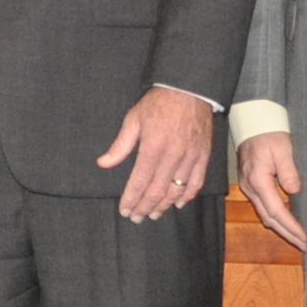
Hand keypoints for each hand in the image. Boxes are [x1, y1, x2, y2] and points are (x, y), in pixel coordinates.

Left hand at [96, 85, 213, 221]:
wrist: (189, 89)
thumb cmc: (158, 103)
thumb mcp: (134, 119)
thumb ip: (120, 145)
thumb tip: (103, 163)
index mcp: (152, 147)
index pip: (139, 182)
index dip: (131, 199)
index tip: (125, 210)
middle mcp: (172, 156)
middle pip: (157, 191)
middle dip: (145, 207)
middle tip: (136, 217)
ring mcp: (190, 157)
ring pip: (176, 191)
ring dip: (164, 206)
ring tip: (153, 215)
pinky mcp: (203, 156)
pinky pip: (196, 182)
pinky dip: (188, 196)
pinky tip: (179, 204)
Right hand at [237, 131, 306, 249]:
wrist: (253, 123)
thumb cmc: (269, 134)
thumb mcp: (282, 148)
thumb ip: (288, 170)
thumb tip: (294, 191)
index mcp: (258, 180)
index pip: (276, 211)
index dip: (292, 226)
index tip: (306, 237)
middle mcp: (251, 189)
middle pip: (270, 219)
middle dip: (288, 235)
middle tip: (306, 247)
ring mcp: (249, 188)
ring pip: (266, 216)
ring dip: (283, 229)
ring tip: (299, 240)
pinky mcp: (252, 186)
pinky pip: (264, 208)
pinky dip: (277, 219)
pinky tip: (288, 223)